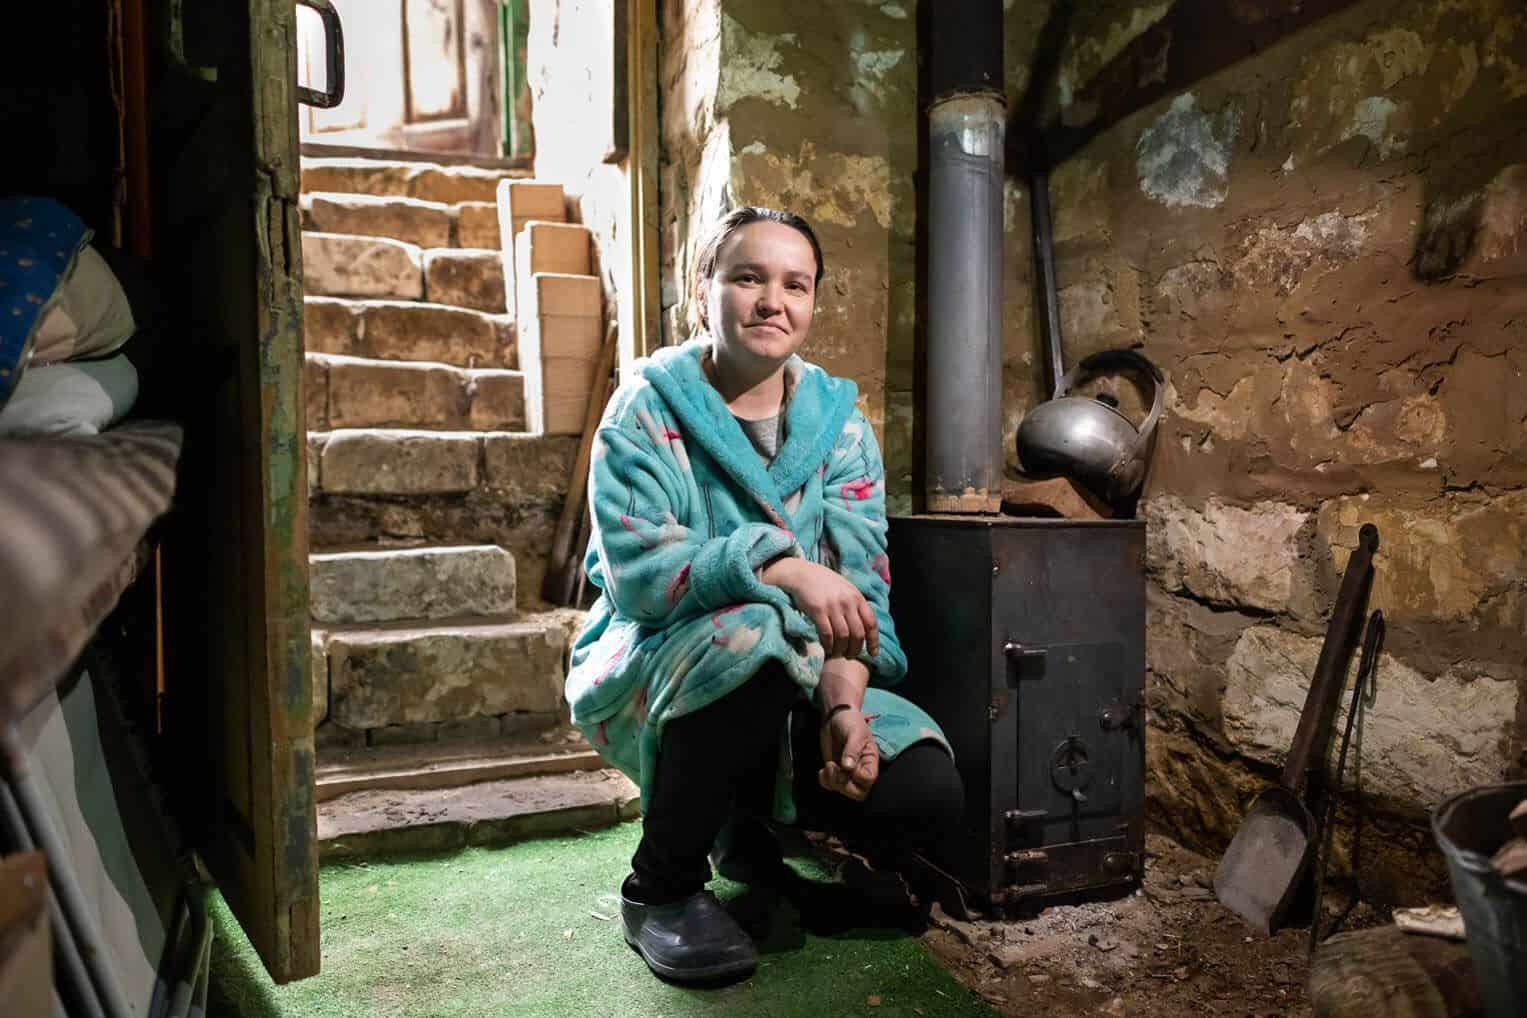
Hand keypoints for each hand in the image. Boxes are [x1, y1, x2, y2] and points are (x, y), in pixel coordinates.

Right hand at [761, 558, 878, 659]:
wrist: (802, 574)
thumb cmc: (825, 583)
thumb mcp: (845, 589)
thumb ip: (855, 604)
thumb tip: (864, 626)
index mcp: (857, 597)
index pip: (871, 623)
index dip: (873, 641)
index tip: (873, 653)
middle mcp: (847, 602)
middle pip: (858, 633)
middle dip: (855, 648)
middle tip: (850, 656)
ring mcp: (833, 606)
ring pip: (843, 636)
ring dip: (841, 649)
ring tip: (838, 653)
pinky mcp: (818, 611)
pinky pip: (827, 634)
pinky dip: (828, 644)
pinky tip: (828, 648)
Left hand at [819, 707, 878, 800]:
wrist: (835, 718)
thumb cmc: (850, 722)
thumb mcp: (854, 733)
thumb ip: (852, 749)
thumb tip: (848, 767)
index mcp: (870, 760)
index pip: (869, 779)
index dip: (858, 777)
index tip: (849, 765)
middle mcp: (860, 769)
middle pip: (858, 793)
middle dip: (844, 785)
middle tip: (836, 769)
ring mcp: (847, 772)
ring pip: (843, 790)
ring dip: (833, 781)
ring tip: (829, 765)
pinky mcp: (835, 771)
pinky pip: (831, 786)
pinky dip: (824, 781)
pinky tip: (822, 770)